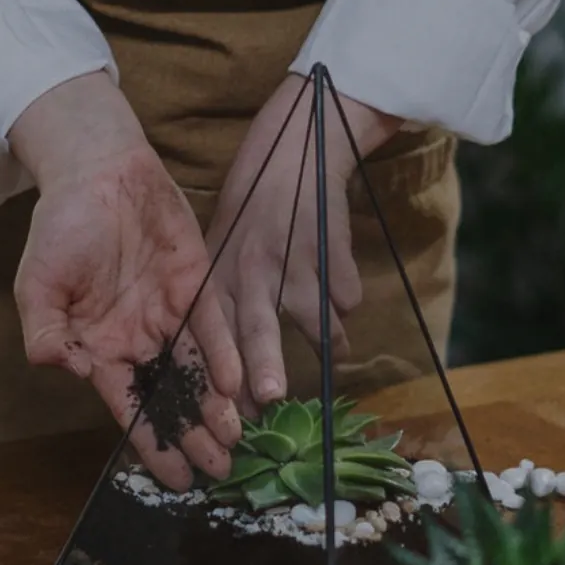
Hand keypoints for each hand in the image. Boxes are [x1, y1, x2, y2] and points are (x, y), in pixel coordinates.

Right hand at [11, 73, 243, 489]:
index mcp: (98, 348)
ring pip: (200, 372)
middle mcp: (139, 340)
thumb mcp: (37, 283)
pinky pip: (215, 328)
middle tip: (220, 472)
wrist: (97, 170)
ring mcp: (170, 314)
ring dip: (217, 408)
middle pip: (172, 398)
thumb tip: (57, 368)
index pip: (130, 407)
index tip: (175, 480)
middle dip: (194, 437)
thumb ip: (44, 330)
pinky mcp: (197, 285)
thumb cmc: (61, 227)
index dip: (153, 444)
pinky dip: (226, 356)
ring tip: (236, 443)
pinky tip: (238, 386)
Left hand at [201, 75, 400, 406]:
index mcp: (220, 272)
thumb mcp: (223, 248)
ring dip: (329, 341)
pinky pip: (346, 298)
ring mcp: (294, 259)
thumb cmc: (252, 208)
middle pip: (257, 327)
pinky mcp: (331, 251)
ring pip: (318, 320)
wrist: (296, 150)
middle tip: (270, 399)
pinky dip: (345, 298)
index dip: (225, 374)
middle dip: (264, 367)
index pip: (217, 332)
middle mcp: (252, 268)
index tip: (235, 413)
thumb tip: (234, 373)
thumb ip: (227, 300)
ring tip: (335, 354)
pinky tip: (337, 283)